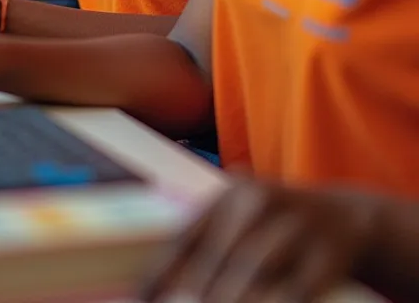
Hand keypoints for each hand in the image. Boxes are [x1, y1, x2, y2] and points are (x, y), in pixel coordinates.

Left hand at [139, 179, 380, 302]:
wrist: (345, 218)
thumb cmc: (275, 227)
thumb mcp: (240, 219)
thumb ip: (203, 244)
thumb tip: (148, 289)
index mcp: (231, 194)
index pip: (186, 237)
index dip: (160, 273)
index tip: (139, 301)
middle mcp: (259, 203)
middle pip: (216, 258)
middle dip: (192, 297)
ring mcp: (294, 227)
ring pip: (252, 273)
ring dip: (229, 299)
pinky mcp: (324, 257)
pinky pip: (292, 292)